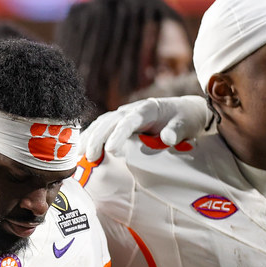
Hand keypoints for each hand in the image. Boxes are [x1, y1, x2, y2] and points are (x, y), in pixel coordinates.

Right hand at [79, 96, 212, 161]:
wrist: (184, 111)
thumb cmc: (184, 119)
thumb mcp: (185, 124)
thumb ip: (175, 131)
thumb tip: (166, 138)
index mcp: (147, 109)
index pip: (129, 121)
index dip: (118, 135)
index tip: (111, 151)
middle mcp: (132, 110)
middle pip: (109, 121)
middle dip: (98, 138)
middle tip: (90, 157)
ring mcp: (124, 115)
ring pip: (101, 123)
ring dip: (89, 138)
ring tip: (80, 155)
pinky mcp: (120, 122)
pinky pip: (101, 127)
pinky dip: (90, 137)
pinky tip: (81, 149)